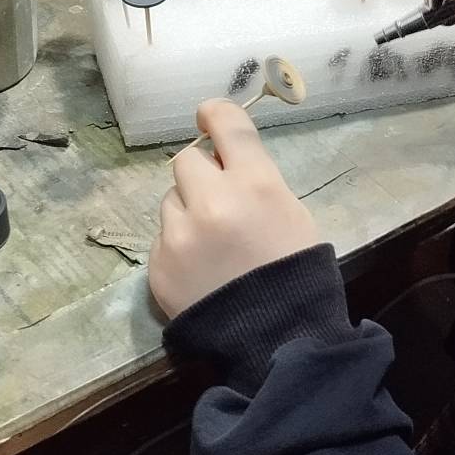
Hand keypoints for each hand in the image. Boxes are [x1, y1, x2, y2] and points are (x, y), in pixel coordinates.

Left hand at [150, 100, 320, 318]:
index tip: (208, 117)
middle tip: (216, 201)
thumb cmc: (296, 273)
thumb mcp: (293, 214)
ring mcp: (179, 234)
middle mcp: (212, 200)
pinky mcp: (158, 264)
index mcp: (255, 183)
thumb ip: (257, 182)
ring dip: (186, 213)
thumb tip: (224, 162)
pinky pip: (162, 239)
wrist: (276, 340)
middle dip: (200, 177)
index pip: (226, 123)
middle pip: (187, 161)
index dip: (215, 114)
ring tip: (210, 247)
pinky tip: (200, 272)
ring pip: (171, 201)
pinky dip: (177, 249)